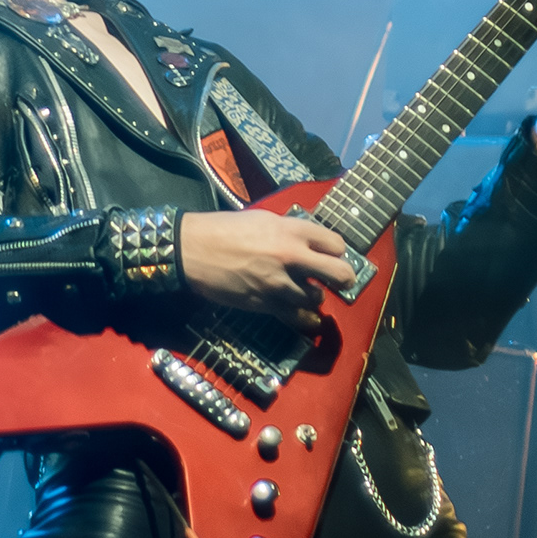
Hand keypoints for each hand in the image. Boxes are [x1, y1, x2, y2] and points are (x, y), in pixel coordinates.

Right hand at [180, 210, 355, 331]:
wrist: (192, 249)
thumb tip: (308, 241)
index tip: (329, 255)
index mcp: (291, 229)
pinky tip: (306, 316)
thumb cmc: (224, 229)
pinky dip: (304, 317)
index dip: (336, 251)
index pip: (336, 244)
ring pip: (317, 297)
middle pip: (340, 273)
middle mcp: (291, 255)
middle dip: (344, 279)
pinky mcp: (266, 303)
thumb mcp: (263, 219)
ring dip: (314, 296)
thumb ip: (289, 230)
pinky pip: (297, 316)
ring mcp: (279, 282)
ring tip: (304, 292)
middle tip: (339, 281)